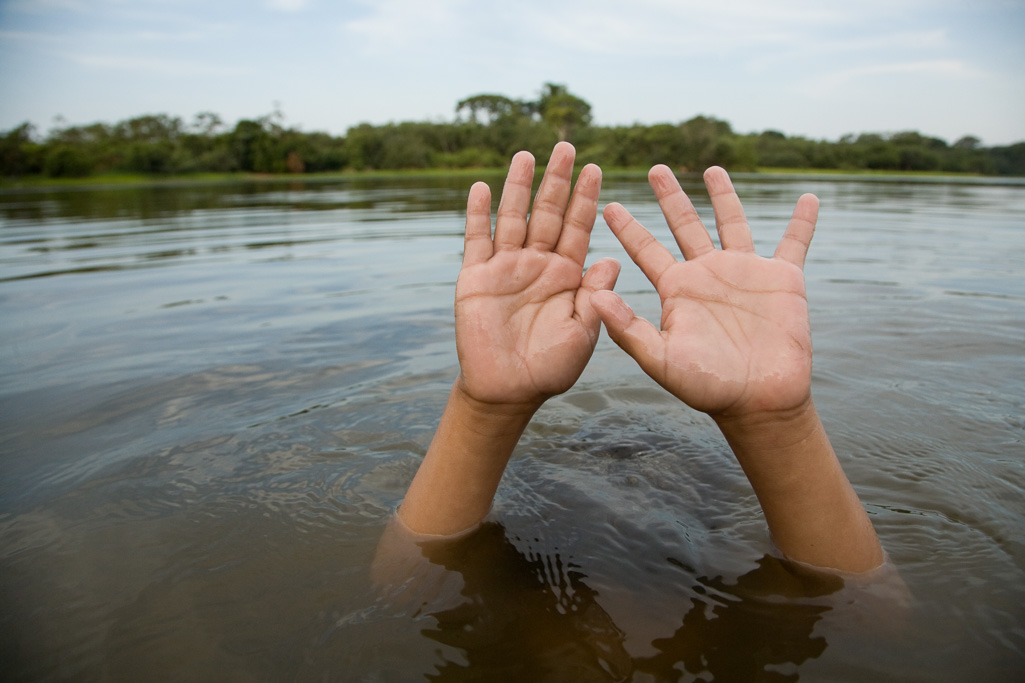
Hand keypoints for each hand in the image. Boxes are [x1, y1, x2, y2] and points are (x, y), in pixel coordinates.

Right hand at [455, 141, 619, 408]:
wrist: (509, 390)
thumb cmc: (551, 367)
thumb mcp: (583, 332)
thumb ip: (595, 297)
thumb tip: (611, 260)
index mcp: (566, 275)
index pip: (578, 227)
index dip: (586, 198)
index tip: (595, 168)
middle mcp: (538, 264)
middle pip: (548, 213)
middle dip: (557, 180)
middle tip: (566, 146)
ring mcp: (506, 268)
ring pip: (514, 218)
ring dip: (519, 187)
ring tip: (526, 155)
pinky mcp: (476, 278)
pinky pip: (477, 240)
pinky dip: (478, 214)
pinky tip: (482, 188)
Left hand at [591, 165, 818, 418]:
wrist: (757, 401)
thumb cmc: (706, 386)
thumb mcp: (660, 358)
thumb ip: (627, 328)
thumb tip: (593, 296)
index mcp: (677, 289)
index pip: (646, 250)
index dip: (628, 228)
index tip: (608, 204)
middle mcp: (707, 274)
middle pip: (685, 225)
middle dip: (670, 197)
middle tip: (655, 168)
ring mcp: (745, 273)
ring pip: (732, 222)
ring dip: (724, 195)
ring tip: (712, 168)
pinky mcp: (782, 280)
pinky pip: (795, 243)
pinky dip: (803, 222)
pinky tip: (809, 198)